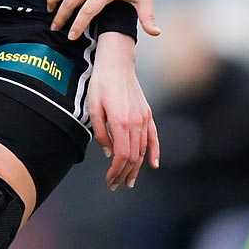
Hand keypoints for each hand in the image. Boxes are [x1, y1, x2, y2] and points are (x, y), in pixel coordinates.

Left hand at [87, 32, 159, 189]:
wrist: (117, 63)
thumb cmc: (101, 84)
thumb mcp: (93, 109)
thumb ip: (100, 133)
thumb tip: (109, 154)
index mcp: (120, 122)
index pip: (122, 155)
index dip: (116, 171)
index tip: (110, 181)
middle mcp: (135, 122)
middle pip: (133, 157)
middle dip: (124, 174)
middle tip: (115, 185)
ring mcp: (144, 118)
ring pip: (143, 150)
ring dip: (136, 168)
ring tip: (128, 180)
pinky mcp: (147, 114)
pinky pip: (154, 137)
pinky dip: (154, 152)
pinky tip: (154, 165)